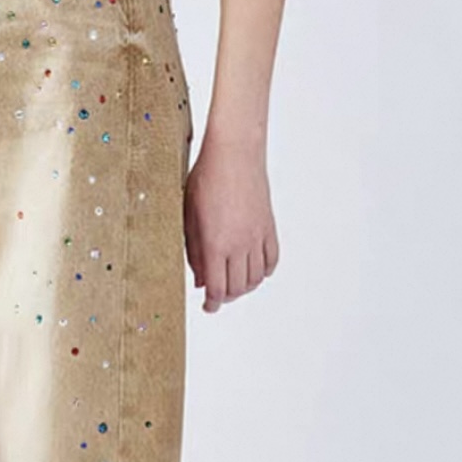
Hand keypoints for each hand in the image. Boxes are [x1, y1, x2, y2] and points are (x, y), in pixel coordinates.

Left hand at [183, 133, 279, 312]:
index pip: (217, 288)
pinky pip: (271, 260)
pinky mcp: (268, 227)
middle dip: (227, 297)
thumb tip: (201, 279)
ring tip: (233, 283)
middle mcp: (239, 245)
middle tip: (217, 295)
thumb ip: (193, 251)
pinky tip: (253, 268)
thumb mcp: (189, 216)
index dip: (212, 303)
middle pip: (238, 288)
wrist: (234, 154)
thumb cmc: (206, 178)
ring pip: (256, 278)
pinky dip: (264, 271)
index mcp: (215, 244)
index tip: (208, 307)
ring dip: (245, 287)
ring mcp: (257, 237)